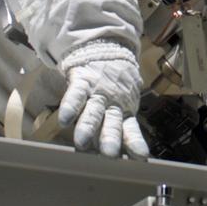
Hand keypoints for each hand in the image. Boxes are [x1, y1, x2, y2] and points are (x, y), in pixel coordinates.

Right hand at [58, 43, 149, 158]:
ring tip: (82, 142)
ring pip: (93, 112)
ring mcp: (97, 92)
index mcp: (124, 111)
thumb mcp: (125, 101)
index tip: (141, 157)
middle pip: (111, 124)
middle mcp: (112, 104)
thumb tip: (129, 153)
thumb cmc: (115, 83)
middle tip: (109, 154)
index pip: (131, 130)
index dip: (135, 143)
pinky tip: (65, 119)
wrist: (106, 49)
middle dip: (110, 139)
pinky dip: (70, 106)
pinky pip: (76, 95)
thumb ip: (123, 125)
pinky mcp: (82, 81)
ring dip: (88, 127)